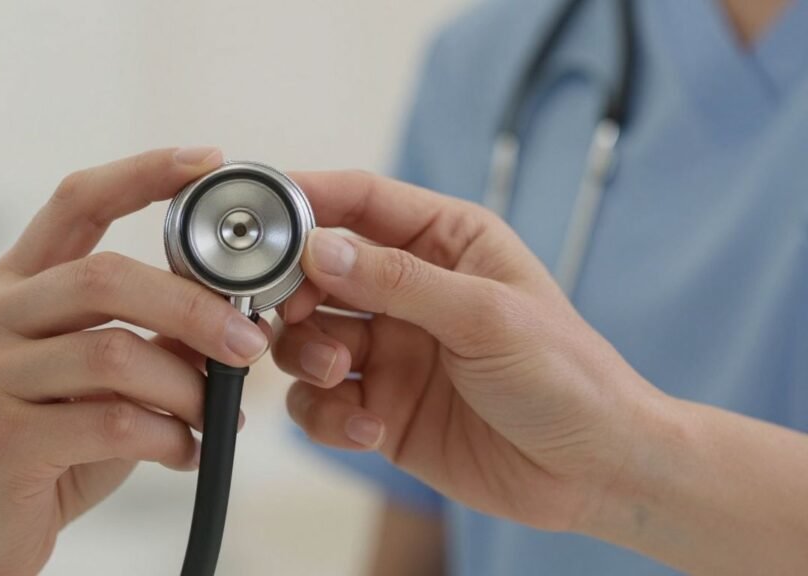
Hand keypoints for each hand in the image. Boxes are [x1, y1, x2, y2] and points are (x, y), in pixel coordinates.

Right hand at [0, 148, 269, 575]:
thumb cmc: (38, 453)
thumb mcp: (93, 386)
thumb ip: (147, 343)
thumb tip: (234, 317)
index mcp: (13, 289)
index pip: (76, 202)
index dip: (145, 173)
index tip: (209, 160)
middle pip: (107, 277)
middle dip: (194, 307)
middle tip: (249, 341)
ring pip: (116, 355)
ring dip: (188, 389)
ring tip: (217, 418)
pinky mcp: (2, 438)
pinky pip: (115, 423)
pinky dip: (171, 439)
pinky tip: (186, 454)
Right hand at [273, 171, 664, 531]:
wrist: (593, 472)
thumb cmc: (567, 376)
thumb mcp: (486, 316)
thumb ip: (399, 281)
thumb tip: (320, 248)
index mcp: (445, 242)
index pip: (361, 201)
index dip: (306, 200)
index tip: (257, 212)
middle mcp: (410, 291)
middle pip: (317, 271)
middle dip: (293, 293)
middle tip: (286, 314)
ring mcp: (391, 351)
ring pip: (306, 337)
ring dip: (307, 356)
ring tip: (338, 375)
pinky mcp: (380, 406)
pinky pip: (321, 403)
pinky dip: (328, 416)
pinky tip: (369, 430)